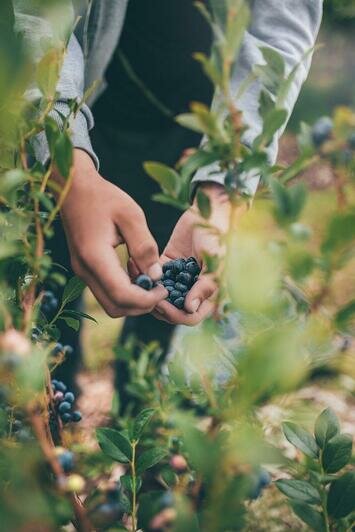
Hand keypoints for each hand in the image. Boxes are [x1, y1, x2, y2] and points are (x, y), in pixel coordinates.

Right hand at [57, 149, 166, 316]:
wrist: (74, 188)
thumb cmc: (103, 197)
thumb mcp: (131, 215)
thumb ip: (144, 246)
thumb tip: (156, 275)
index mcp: (95, 257)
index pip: (122, 295)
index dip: (146, 299)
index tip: (164, 289)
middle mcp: (85, 270)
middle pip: (115, 307)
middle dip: (141, 304)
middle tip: (159, 287)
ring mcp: (82, 272)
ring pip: (110, 303)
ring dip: (133, 298)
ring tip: (148, 275)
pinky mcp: (84, 270)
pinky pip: (106, 291)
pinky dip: (124, 289)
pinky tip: (135, 268)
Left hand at [152, 183, 232, 325]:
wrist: (209, 211)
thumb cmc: (217, 237)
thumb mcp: (215, 262)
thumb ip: (205, 286)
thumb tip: (189, 308)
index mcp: (206, 295)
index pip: (190, 317)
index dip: (175, 315)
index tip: (162, 304)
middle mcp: (191, 290)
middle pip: (171, 311)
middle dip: (157, 306)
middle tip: (146, 293)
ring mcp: (177, 279)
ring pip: (158, 297)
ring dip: (147, 292)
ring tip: (138, 281)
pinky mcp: (165, 266)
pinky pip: (151, 278)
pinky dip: (141, 276)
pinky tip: (133, 266)